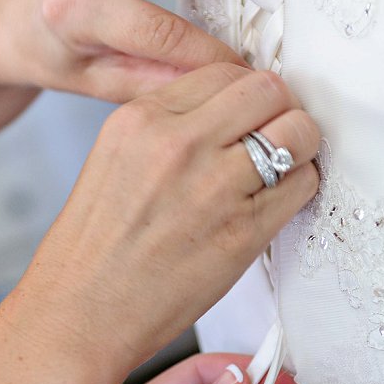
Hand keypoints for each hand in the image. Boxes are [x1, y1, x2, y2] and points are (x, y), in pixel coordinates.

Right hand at [14, 61, 321, 372]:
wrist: (80, 312)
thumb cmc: (97, 247)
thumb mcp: (116, 158)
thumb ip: (169, 126)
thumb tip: (229, 111)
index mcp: (142, 118)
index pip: (224, 70)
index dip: (246, 93)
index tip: (250, 115)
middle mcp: (179, 143)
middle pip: (268, 89)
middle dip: (281, 108)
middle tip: (276, 134)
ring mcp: (214, 185)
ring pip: (297, 131)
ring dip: (301, 145)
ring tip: (285, 166)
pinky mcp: (244, 230)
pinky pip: (302, 184)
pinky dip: (302, 187)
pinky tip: (279, 201)